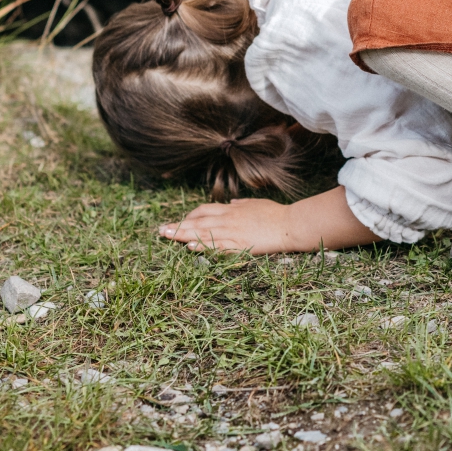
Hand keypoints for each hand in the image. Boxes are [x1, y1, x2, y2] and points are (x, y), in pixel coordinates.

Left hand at [160, 198, 296, 253]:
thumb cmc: (276, 214)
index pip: (203, 210)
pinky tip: (190, 247)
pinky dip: (203, 246)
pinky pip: (217, 246)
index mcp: (231, 210)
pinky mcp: (240, 246)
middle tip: (161, 230)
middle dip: (178, 226)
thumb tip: (232, 203)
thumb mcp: (256, 203)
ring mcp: (233, 233)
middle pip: (197, 222)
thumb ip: (242, 204)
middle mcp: (228, 219)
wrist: (290, 225)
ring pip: (203, 233)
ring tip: (167, 237)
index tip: (179, 222)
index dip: (189, 216)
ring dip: (183, 235)